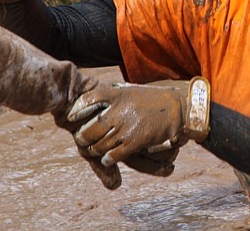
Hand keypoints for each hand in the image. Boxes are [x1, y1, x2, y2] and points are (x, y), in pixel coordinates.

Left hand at [68, 79, 209, 168]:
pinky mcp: (136, 141)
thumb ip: (115, 94)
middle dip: (83, 137)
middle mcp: (120, 111)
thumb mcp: (133, 91)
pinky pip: (113, 155)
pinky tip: (108, 158)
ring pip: (99, 145)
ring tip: (94, 150)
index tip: (70, 117)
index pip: (89, 99)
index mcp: (119, 95)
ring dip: (94, 150)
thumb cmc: (155, 100)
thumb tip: (95, 94)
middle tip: (81, 140)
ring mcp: (127, 127)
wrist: (180, 110)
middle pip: (89, 129)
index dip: (77, 109)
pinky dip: (108, 158)